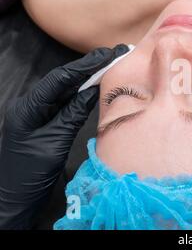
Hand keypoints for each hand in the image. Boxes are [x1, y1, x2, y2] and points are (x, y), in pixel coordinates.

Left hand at [0, 44, 128, 228]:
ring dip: (87, 79)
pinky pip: (66, 103)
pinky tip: (98, 89)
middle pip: (63, 80)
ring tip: (111, 67)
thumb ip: (74, 113)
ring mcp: (38, 113)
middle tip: (114, 55)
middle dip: (88, 68)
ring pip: (65, 90)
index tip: (107, 55)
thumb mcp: (56, 141)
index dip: (84, 66)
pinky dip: (83, 95)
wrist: (15, 197)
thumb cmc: (31, 171)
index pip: (59, 79)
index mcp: (28, 106)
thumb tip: (94, 90)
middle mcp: (32, 105)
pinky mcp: (46, 122)